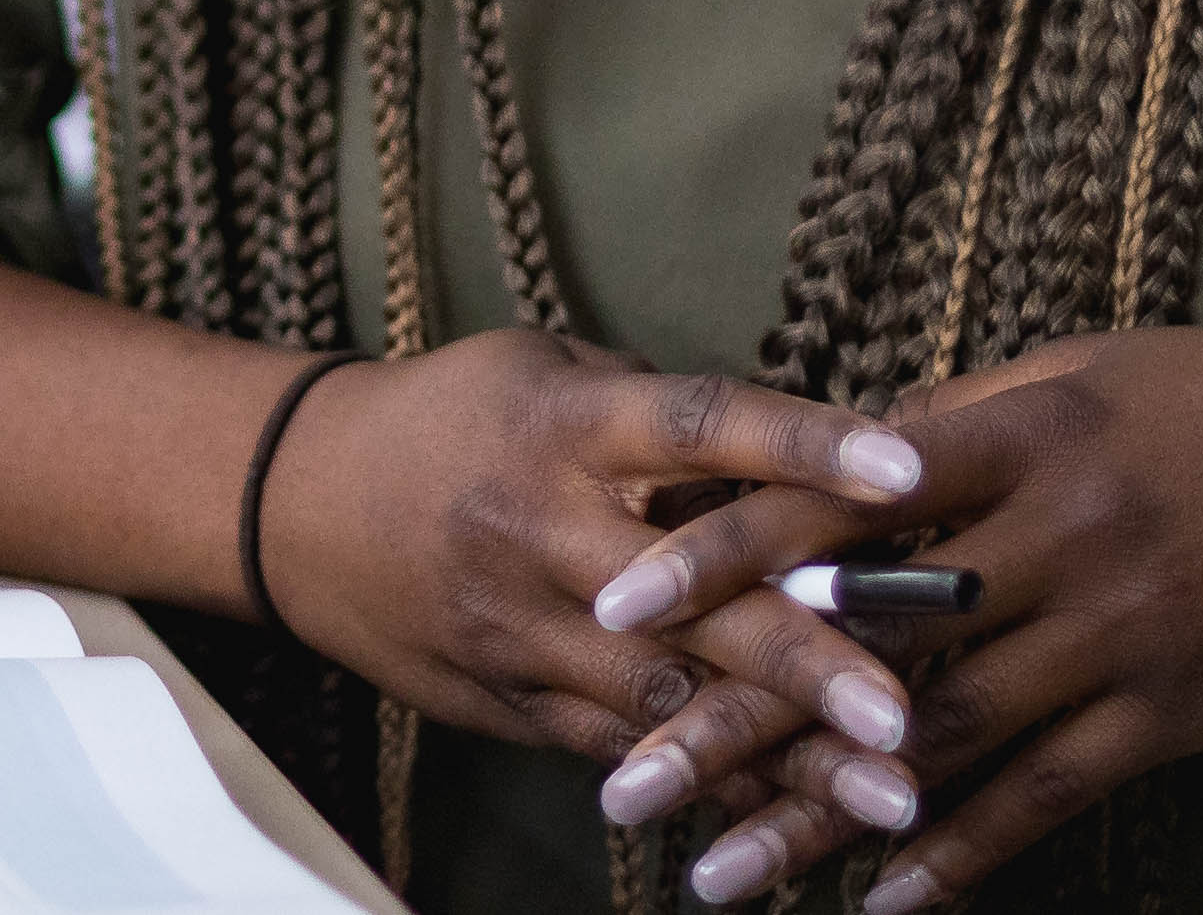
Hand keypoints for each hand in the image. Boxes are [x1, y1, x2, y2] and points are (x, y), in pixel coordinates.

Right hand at [248, 329, 928, 805]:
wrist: (294, 502)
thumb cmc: (450, 418)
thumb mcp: (547, 373)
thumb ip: (665, 416)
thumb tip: (802, 457)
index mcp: (567, 428)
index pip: (699, 426)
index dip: (804, 446)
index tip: (908, 477)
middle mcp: (547, 532)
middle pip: (694, 600)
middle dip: (807, 662)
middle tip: (906, 715)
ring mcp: (525, 631)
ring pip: (668, 703)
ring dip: (787, 756)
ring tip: (892, 797)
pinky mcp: (514, 704)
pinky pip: (627, 753)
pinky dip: (717, 788)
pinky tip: (803, 829)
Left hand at [602, 325, 1202, 907]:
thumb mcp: (1096, 370)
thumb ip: (967, 415)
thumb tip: (842, 451)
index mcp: (1022, 432)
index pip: (836, 496)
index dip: (722, 550)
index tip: (617, 596)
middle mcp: (1057, 537)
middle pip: (859, 641)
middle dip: (731, 715)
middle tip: (622, 783)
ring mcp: (1117, 633)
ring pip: (936, 741)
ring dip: (814, 816)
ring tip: (709, 874)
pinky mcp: (1175, 713)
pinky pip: (1045, 799)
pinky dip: (957, 859)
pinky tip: (878, 909)